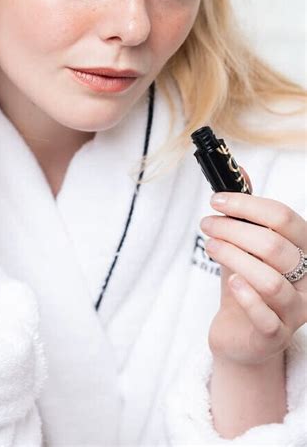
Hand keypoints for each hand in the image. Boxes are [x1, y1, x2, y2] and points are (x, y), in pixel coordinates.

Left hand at [200, 168, 306, 366]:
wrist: (240, 334)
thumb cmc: (244, 283)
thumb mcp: (243, 245)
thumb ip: (245, 211)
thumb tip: (238, 168)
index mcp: (303, 250)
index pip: (285, 219)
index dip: (247, 205)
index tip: (216, 200)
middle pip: (274, 246)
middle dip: (234, 230)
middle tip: (207, 224)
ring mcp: (295, 309)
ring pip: (269, 280)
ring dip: (233, 257)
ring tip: (210, 246)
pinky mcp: (276, 336)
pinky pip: (266, 316)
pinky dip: (246, 295)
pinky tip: (231, 281)